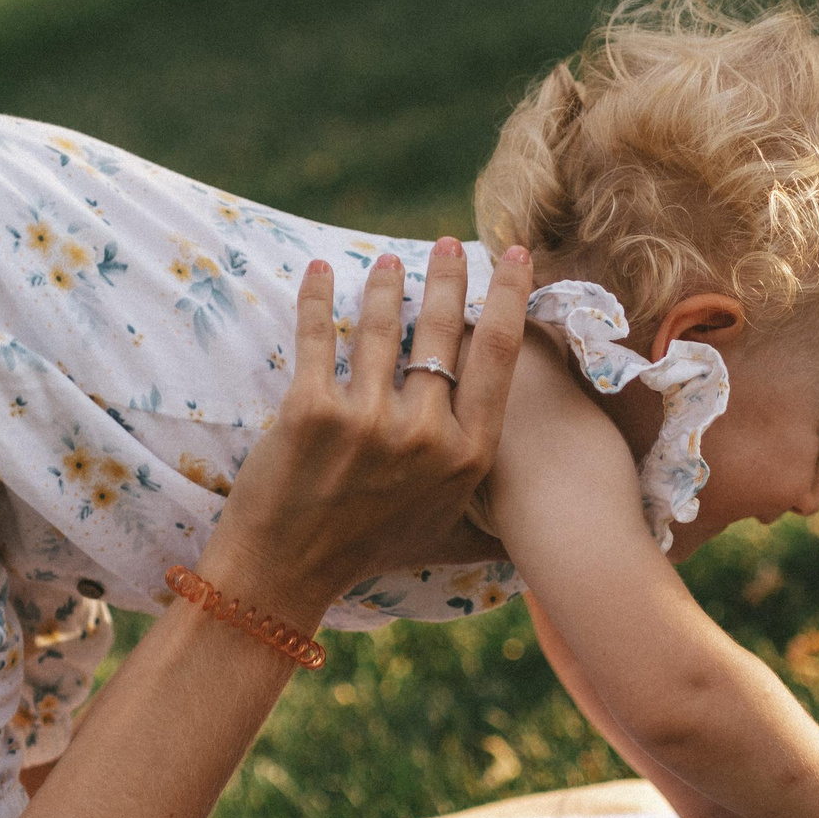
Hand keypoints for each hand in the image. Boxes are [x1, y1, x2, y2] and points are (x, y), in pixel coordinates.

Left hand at [204, 240, 532, 620]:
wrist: (285, 574)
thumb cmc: (368, 554)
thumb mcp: (447, 540)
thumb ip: (492, 525)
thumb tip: (534, 532)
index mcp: (467, 456)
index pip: (499, 356)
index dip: (509, 297)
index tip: (515, 257)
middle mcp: (424, 435)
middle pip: (443, 330)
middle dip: (448, 277)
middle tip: (451, 244)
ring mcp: (367, 421)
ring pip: (383, 327)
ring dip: (387, 284)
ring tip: (389, 263)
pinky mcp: (310, 411)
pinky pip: (319, 336)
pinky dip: (319, 298)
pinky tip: (322, 272)